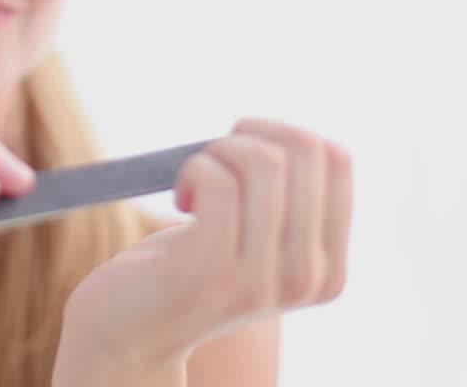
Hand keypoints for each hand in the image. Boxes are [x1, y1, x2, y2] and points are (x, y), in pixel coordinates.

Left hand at [55, 117, 352, 373]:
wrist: (128, 334)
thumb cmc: (182, 268)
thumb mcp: (251, 240)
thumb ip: (285, 202)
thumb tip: (295, 135)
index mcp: (328, 267)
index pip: (337, 159)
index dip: (280, 133)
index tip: (241, 152)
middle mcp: (308, 277)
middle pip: (304, 150)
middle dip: (250, 134)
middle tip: (212, 160)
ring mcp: (262, 279)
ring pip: (263, 162)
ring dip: (215, 152)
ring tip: (194, 182)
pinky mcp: (211, 272)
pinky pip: (218, 180)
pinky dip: (193, 169)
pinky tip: (181, 199)